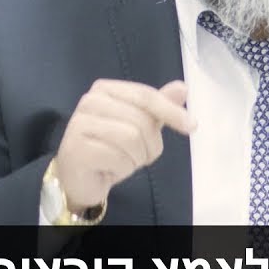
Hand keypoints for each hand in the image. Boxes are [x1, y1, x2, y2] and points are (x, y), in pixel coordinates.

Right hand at [54, 79, 195, 212]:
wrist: (79, 179)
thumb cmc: (111, 149)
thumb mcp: (139, 125)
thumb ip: (159, 106)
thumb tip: (182, 88)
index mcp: (105, 89)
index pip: (145, 95)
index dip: (171, 111)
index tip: (192, 126)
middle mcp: (89, 101)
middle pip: (141, 120)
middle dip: (151, 144)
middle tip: (141, 156)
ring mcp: (80, 124)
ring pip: (132, 139)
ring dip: (137, 158)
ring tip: (125, 161)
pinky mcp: (76, 149)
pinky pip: (118, 158)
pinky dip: (123, 168)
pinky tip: (110, 169)